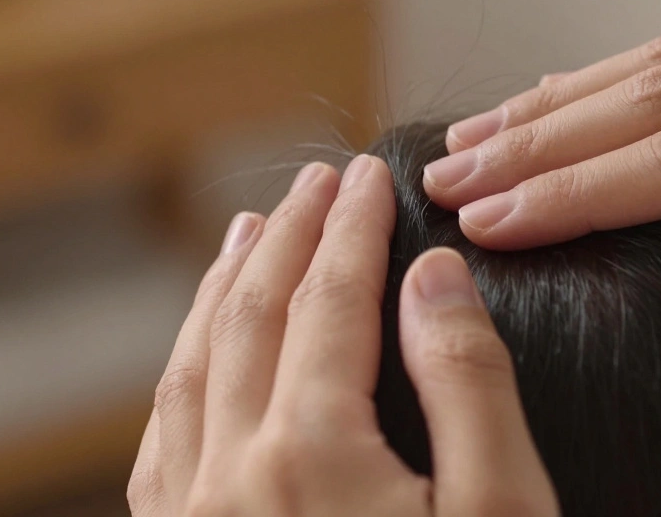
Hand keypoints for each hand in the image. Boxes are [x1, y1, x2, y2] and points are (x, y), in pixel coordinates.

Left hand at [129, 157, 557, 515]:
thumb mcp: (499, 511)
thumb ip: (466, 386)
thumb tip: (433, 276)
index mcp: (312, 455)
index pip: (330, 302)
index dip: (353, 229)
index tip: (367, 177)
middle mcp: (230, 479)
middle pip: (252, 318)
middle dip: (288, 237)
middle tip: (316, 183)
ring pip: (190, 372)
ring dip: (222, 291)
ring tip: (247, 234)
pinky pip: (161, 445)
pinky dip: (183, 376)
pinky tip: (198, 359)